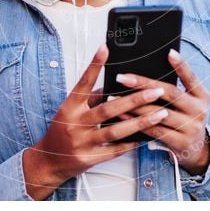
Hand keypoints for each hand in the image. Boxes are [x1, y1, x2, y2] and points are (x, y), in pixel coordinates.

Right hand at [22, 44, 169, 199]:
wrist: (49, 161)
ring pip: (115, 131)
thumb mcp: (71, 109)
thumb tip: (112, 83)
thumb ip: (91, 97)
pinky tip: (146, 137)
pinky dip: (131, 143)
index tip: (105, 48)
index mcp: (70, 106)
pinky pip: (115, 150)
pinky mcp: (90, 159)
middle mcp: (75, 123)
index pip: (83, 82)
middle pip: (108, 109)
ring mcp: (82, 142)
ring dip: (141, 122)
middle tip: (156, 91)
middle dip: (135, 99)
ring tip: (160, 113)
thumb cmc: (62, 130)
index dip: (94, 65)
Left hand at [117, 49, 209, 175]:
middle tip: (122, 78)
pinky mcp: (180, 142)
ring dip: (134, 105)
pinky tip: (122, 115)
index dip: (181, 65)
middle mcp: (199, 110)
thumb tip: (150, 69)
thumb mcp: (189, 101)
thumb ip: (177, 87)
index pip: (191, 77)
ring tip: (115, 97)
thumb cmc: (186, 117)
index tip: (169, 52)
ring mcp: (190, 127)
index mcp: (202, 96)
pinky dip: (136, 122)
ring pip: (158, 112)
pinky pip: (154, 130)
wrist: (197, 149)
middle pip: (170, 93)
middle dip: (144, 84)